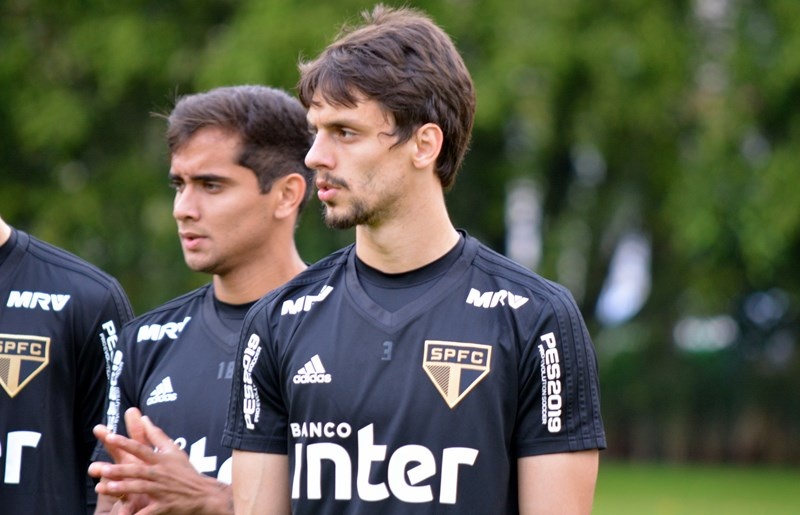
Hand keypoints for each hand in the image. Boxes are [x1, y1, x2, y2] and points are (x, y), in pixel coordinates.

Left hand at [89, 408, 232, 514]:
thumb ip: (156, 435)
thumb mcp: (174, 450)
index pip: (141, 449)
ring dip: (123, 488)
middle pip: (137, 470)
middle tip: (101, 469)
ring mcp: (162, 490)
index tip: (110, 437)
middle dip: (119, 470)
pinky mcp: (164, 506)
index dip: (126, 443)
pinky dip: (138, 514)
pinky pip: (149, 511)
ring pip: (140, 488)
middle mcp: (160, 474)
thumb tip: (143, 419)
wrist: (204, 494)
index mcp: (161, 460)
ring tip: (106, 487)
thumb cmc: (186, 472)